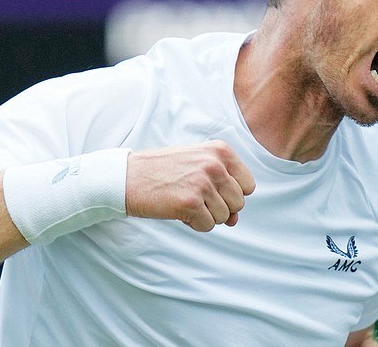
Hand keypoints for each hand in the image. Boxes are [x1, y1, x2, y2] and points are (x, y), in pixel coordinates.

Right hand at [125, 141, 255, 231]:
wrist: (128, 177)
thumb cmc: (164, 172)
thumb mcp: (198, 167)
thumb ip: (223, 189)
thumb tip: (235, 220)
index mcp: (220, 150)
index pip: (248, 185)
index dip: (231, 194)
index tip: (211, 190)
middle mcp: (214, 164)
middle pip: (239, 203)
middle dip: (220, 207)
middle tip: (196, 197)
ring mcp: (203, 183)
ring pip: (224, 217)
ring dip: (206, 215)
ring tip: (185, 201)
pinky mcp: (190, 203)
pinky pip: (208, 226)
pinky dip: (194, 224)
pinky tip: (179, 210)